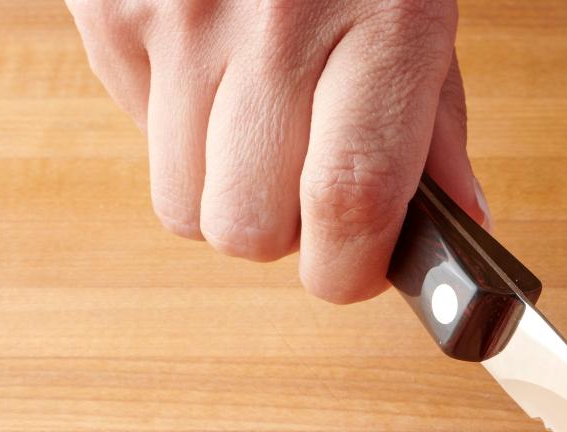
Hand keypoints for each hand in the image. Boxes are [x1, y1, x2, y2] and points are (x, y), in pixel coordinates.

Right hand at [66, 0, 483, 302]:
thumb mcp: (422, 12)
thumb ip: (435, 129)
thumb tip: (458, 234)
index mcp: (382, 27)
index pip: (349, 203)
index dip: (347, 270)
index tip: (354, 269)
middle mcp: (275, 23)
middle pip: (247, 229)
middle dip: (280, 230)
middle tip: (304, 177)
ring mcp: (179, 14)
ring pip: (183, 202)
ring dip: (222, 185)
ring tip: (257, 113)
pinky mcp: (108, 5)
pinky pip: (138, 133)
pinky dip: (175, 123)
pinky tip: (211, 59)